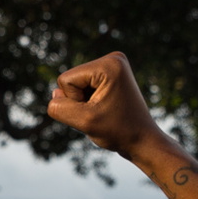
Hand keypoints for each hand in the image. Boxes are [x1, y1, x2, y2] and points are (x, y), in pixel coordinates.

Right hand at [46, 51, 163, 157]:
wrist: (142, 140)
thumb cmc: (118, 131)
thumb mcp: (84, 122)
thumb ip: (60, 108)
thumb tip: (55, 94)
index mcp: (108, 64)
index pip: (66, 80)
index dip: (74, 101)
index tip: (97, 111)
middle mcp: (112, 58)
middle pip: (70, 80)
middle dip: (79, 100)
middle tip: (101, 112)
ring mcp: (113, 65)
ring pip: (75, 84)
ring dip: (84, 102)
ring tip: (105, 111)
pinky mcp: (111, 74)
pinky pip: (83, 86)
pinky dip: (89, 101)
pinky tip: (105, 108)